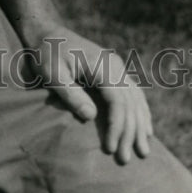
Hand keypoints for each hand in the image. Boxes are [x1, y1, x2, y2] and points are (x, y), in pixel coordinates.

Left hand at [29, 25, 152, 163]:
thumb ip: (71, 94)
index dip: (117, 127)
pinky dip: (140, 112)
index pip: (118, 101)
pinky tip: (145, 128)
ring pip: (136, 99)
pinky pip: (133, 93)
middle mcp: (115, 65)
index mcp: (101, 65)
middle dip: (130, 133)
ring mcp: (117, 66)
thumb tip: (91, 117)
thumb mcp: (52, 74)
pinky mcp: (115, 70)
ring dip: (139, 125)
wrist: (46, 32)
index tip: (111, 149)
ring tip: (143, 151)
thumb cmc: (46, 54)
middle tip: (125, 160)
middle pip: (130, 103)